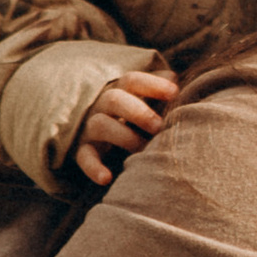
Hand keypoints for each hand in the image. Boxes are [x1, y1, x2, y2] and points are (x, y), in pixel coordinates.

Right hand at [73, 66, 180, 188]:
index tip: (175, 93)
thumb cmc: (129, 114)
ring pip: (100, 124)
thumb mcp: (140, 99)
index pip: (132, 80)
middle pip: (114, 99)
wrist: (91, 133)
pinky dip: (93, 168)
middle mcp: (102, 105)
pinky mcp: (81, 150)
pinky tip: (107, 179)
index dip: (153, 84)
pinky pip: (84, 157)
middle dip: (138, 112)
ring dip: (123, 136)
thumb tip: (174, 78)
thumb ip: (157, 90)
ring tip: (143, 150)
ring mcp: (90, 128)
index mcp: (119, 90)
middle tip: (159, 126)